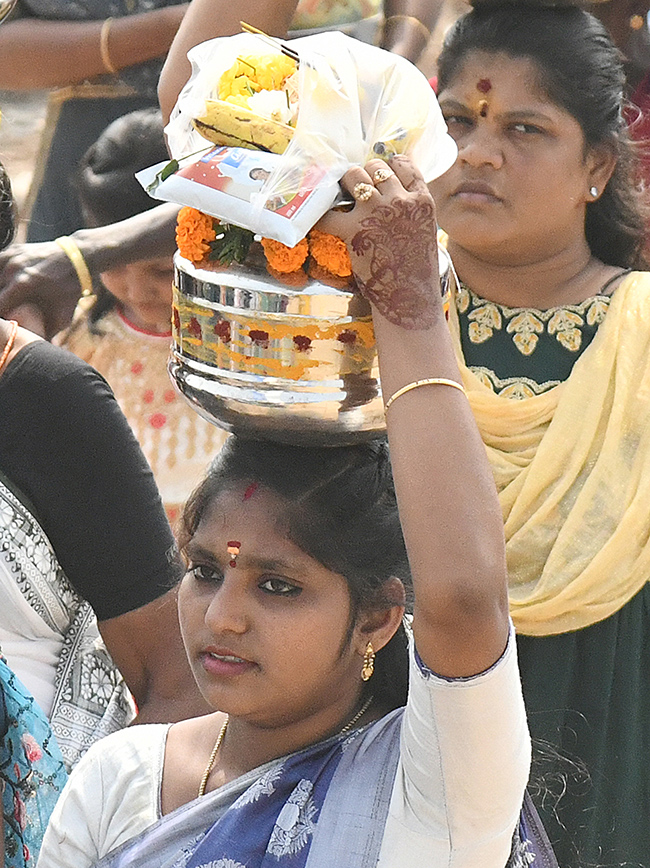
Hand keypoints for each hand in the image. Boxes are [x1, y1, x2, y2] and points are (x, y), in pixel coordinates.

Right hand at [0, 241, 82, 338]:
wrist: (78, 258)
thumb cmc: (69, 291)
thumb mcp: (62, 316)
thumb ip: (46, 333)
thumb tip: (38, 354)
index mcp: (24, 284)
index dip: (1, 321)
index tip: (4, 328)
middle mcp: (14, 268)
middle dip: (1, 303)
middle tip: (7, 316)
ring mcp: (11, 256)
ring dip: (0, 291)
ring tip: (7, 301)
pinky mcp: (11, 250)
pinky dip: (0, 278)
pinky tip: (5, 287)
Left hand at [318, 156, 439, 329]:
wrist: (409, 298)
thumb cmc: (415, 270)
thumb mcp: (425, 230)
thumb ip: (411, 208)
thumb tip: (390, 191)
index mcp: (422, 201)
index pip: (403, 164)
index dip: (388, 166)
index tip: (380, 175)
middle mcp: (400, 201)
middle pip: (375, 167)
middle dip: (364, 175)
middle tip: (357, 190)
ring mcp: (377, 212)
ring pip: (353, 177)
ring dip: (345, 184)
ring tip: (342, 198)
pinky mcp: (355, 229)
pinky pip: (329, 213)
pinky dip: (322, 217)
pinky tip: (321, 221)